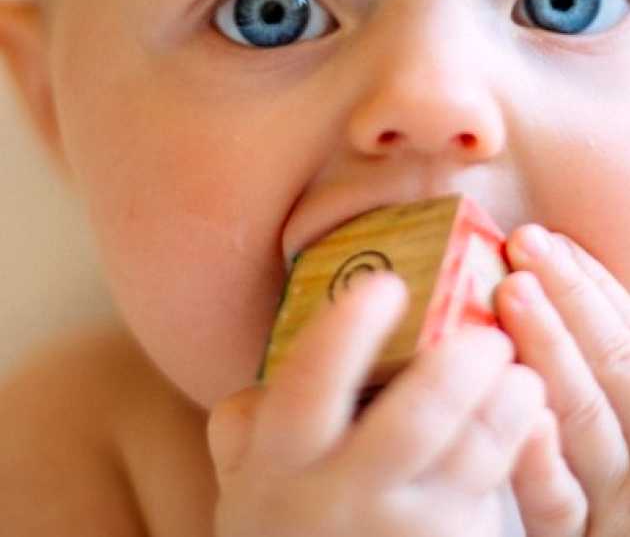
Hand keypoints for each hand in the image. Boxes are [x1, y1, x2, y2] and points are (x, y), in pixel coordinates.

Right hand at [208, 273, 544, 536]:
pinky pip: (493, 500)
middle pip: (414, 423)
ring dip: (507, 410)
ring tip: (523, 374)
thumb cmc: (282, 522)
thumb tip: (275, 358)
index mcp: (284, 458)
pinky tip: (528, 420)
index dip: (349, 331)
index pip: (311, 383)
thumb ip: (247, 417)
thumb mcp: (245, 472)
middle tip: (487, 332)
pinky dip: (518, 453)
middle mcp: (343, 497)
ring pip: (472, 462)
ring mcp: (403, 533)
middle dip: (458, 369)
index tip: (387, 285)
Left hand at [499, 226, 629, 535]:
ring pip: (589, 424)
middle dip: (572, 301)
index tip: (550, 238)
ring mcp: (617, 504)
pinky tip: (521, 413)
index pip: (629, 341)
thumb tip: (554, 264)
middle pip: (618, 370)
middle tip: (525, 244)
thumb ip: (589, 352)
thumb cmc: (601, 462)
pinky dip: (543, 461)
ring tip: (513, 293)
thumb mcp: (607, 396)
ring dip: (554, 353)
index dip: (593, 287)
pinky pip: (560, 507)